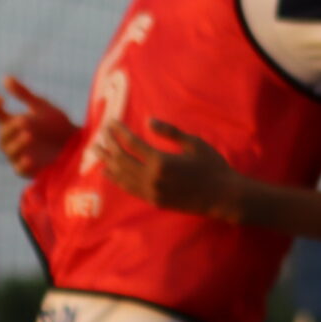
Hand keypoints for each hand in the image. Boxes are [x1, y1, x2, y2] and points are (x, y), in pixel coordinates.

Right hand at [0, 76, 77, 178]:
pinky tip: (29, 158)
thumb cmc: (56, 124)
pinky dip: (22, 164)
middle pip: (3, 134)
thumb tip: (5, 78)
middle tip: (23, 121)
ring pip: (9, 151)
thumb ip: (23, 94)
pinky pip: (19, 169)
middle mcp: (11, 139)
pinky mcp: (27, 170)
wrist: (76, 145)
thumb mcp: (41, 106)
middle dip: (11, 128)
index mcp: (11, 123)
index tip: (0, 98)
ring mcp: (18, 155)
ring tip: (28, 135)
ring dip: (17, 144)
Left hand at [95, 118, 245, 221]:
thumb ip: (169, 132)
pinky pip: (130, 188)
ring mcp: (152, 192)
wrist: (225, 197)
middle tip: (99, 134)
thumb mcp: (194, 143)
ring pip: (122, 175)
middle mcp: (152, 178)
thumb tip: (147, 120)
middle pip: (121, 159)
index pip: (131, 143)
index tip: (111, 123)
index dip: (119, 132)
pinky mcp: (155, 201)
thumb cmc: (212, 166)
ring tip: (95, 151)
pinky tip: (107, 172)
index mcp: (161, 161)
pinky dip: (116, 179)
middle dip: (108, 145)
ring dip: (107, 161)